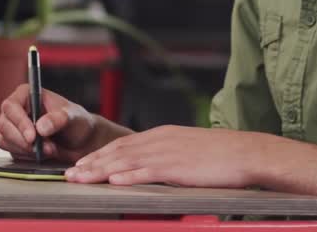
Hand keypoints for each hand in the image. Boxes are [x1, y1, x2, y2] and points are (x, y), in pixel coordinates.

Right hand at [0, 84, 107, 163]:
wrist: (80, 141)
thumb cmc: (76, 122)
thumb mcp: (72, 117)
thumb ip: (58, 119)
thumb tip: (40, 127)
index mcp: (27, 94)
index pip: (11, 106)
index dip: (19, 121)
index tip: (33, 136)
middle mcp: (17, 109)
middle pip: (4, 125)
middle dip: (23, 140)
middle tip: (45, 147)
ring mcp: (13, 127)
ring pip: (4, 140)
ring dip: (27, 149)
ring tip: (50, 149)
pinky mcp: (14, 143)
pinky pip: (11, 152)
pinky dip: (27, 156)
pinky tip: (43, 153)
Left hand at [66, 126, 261, 187]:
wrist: (246, 152)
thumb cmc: (222, 154)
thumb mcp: (188, 148)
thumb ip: (168, 154)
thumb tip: (152, 166)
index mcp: (163, 135)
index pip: (123, 144)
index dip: (99, 155)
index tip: (81, 164)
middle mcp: (160, 140)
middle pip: (118, 151)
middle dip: (91, 163)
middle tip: (69, 174)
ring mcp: (168, 153)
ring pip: (126, 161)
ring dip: (100, 170)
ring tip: (80, 178)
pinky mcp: (177, 167)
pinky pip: (147, 172)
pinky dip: (127, 176)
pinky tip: (112, 180)